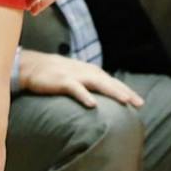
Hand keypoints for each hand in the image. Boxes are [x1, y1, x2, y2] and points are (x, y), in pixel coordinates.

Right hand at [17, 50, 141, 108]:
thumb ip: (87, 84)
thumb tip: (101, 97)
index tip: (139, 102)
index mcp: (89, 72)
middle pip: (109, 82)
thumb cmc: (54, 74)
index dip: (125, 90)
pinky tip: (92, 104)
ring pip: (97, 83)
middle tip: (139, 103)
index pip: (111, 81)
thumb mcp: (74, 77)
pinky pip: (74, 88)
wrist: (31, 66)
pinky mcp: (61, 80)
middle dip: (125, 92)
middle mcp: (85, 71)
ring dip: (111, 91)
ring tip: (124, 101)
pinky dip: (84, 95)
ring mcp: (73, 75)